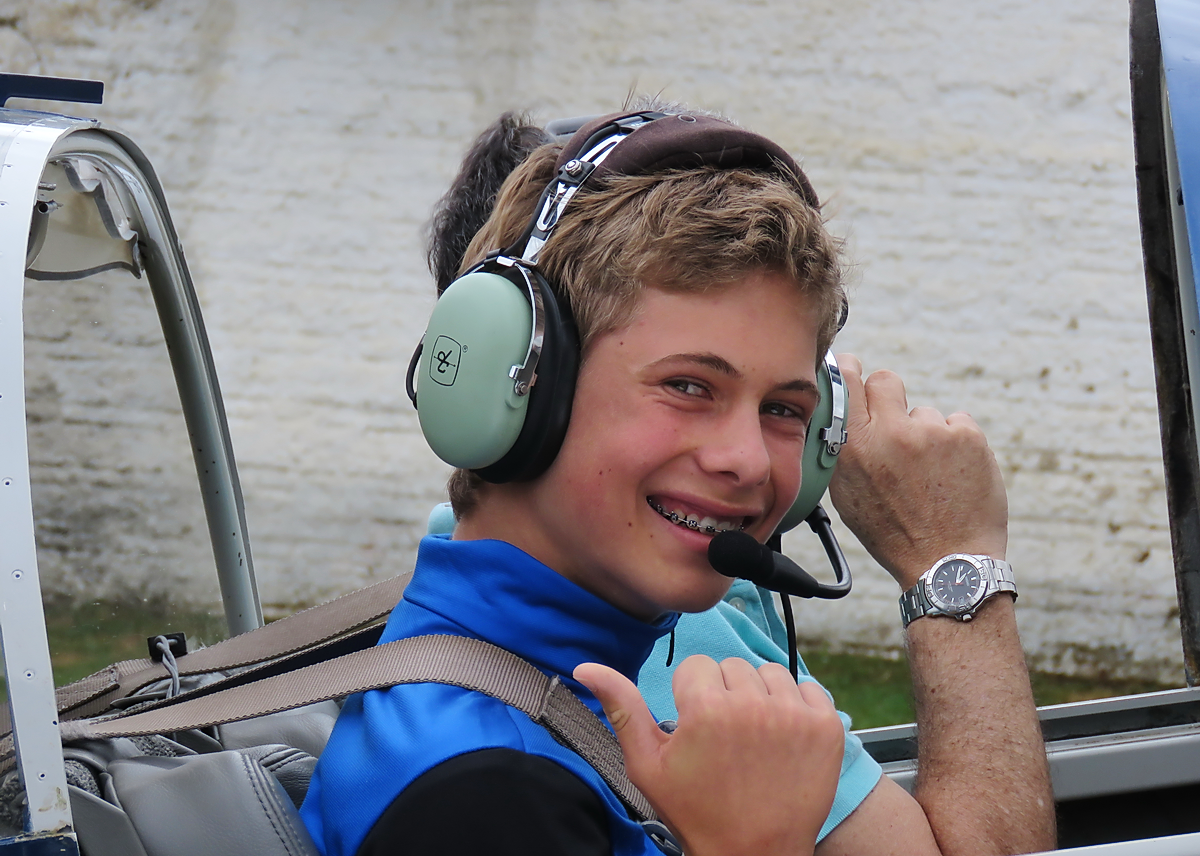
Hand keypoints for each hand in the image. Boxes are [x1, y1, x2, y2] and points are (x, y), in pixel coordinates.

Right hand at [575, 655, 843, 855]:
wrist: (754, 855)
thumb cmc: (696, 811)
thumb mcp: (647, 764)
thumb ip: (621, 707)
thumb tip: (586, 667)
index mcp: (707, 708)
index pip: (696, 667)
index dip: (691, 698)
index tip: (697, 731)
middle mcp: (754, 704)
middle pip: (732, 667)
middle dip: (725, 695)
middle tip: (724, 740)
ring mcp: (796, 715)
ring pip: (769, 673)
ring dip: (760, 697)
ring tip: (753, 739)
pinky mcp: (827, 727)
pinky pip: (807, 689)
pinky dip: (796, 708)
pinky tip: (782, 740)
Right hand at [828, 353, 1007, 588]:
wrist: (948, 563)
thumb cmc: (893, 533)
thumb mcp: (848, 495)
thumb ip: (842, 450)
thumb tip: (841, 413)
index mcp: (854, 447)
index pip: (846, 381)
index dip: (849, 369)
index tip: (852, 367)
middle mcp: (891, 433)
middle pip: (885, 380)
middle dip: (889, 397)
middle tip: (896, 426)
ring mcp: (932, 431)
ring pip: (924, 413)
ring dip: (926, 435)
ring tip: (930, 475)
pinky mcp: (968, 436)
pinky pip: (957, 424)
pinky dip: (956, 445)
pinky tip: (953, 476)